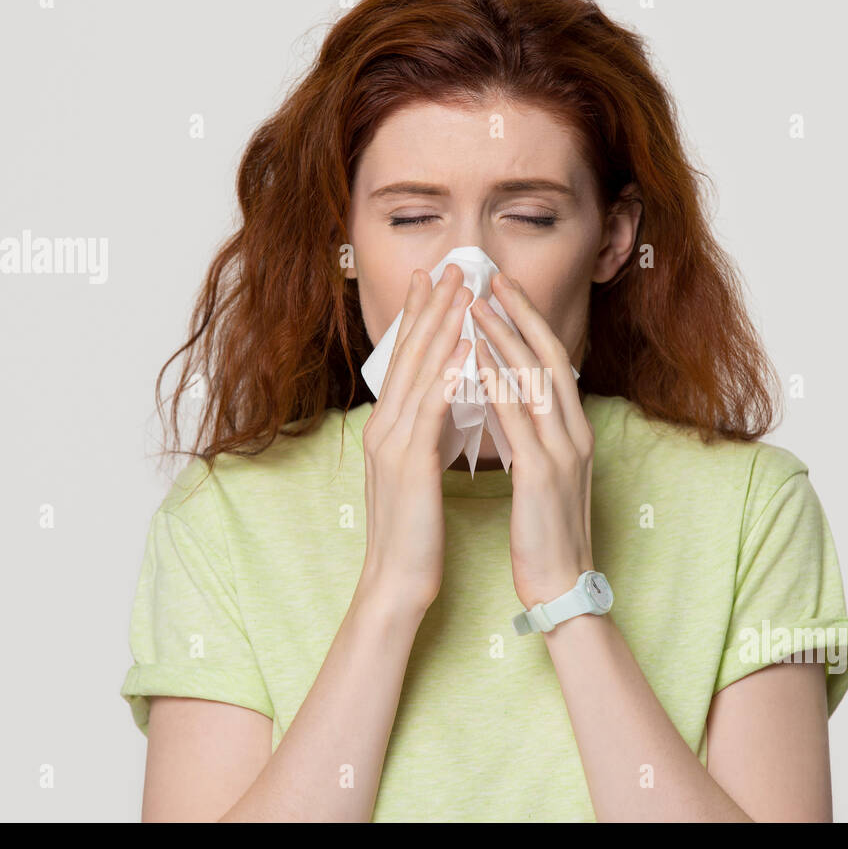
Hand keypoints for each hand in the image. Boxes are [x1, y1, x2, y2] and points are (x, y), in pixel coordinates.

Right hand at [357, 264, 472, 618]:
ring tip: (463, 293)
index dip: (422, 317)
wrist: (396, 581)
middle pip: (410, 355)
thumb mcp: (417, 472)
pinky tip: (463, 352)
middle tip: (454, 267)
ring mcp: (393, 444)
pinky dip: (445, 378)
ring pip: (418, 374)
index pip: (407, 361)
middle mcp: (384, 427)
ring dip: (441, 329)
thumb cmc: (414, 532)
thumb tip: (445, 400)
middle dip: (433, 308)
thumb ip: (425, 434)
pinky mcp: (409, 466)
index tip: (438, 280)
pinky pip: (429, 412)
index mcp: (388, 428)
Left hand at [470, 270, 594, 609]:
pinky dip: (496, 385)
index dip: (527, 322)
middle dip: (519, 313)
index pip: (552, 362)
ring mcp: (563, 452)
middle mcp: (574, 433)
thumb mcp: (541, 472)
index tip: (500, 290)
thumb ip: (530, 433)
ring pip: (535, 381)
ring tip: (473, 306)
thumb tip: (506, 397)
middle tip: (489, 277)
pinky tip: (474, 363)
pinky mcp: (543, 475)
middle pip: (549, 357)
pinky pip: (519, 420)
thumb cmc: (544, 531)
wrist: (561, 585)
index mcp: (573, 431)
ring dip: (503, 339)